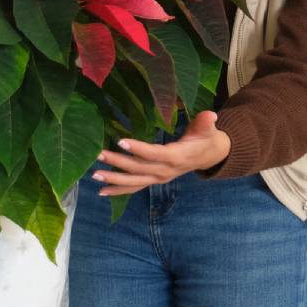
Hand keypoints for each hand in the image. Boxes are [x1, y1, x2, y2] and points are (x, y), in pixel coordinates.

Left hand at [92, 110, 230, 195]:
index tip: (121, 142)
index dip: (139, 149)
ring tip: (95, 175)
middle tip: (99, 154)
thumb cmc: (205, 138)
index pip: (154, 154)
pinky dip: (118, 190)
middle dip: (118, 163)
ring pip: (134, 182)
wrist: (208, 156)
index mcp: (176, 157)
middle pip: (139, 168)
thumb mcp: (208, 129)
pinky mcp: (153, 180)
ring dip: (114, 180)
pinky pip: (134, 188)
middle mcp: (165, 171)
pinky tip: (102, 192)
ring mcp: (158, 178)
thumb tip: (211, 115)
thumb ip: (205, 122)